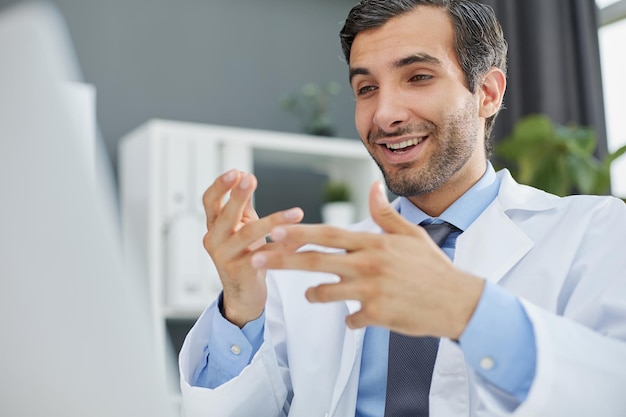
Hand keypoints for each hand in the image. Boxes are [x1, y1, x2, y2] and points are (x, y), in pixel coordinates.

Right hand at [202, 170, 303, 327]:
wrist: (244, 293)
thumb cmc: (244, 255)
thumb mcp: (242, 226)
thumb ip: (243, 204)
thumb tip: (245, 176)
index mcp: (214, 226)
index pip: (210, 201)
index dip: (220, 186)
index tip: (236, 171)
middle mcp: (214, 241)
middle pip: (225, 215)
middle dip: (237, 196)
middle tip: (250, 179)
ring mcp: (224, 258)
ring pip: (247, 235)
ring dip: (273, 221)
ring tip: (296, 212)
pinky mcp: (240, 273)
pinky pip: (264, 256)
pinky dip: (283, 246)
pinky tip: (299, 239)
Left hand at [250, 182, 483, 338]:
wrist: (457, 301)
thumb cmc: (432, 267)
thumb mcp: (410, 234)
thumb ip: (384, 213)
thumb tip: (372, 186)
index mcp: (373, 242)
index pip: (328, 234)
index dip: (299, 233)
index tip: (275, 231)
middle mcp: (367, 264)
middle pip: (315, 261)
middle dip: (281, 260)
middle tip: (256, 259)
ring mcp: (370, 290)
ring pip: (326, 291)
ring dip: (313, 293)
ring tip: (311, 293)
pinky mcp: (376, 314)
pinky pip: (349, 318)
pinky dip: (349, 318)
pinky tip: (353, 318)